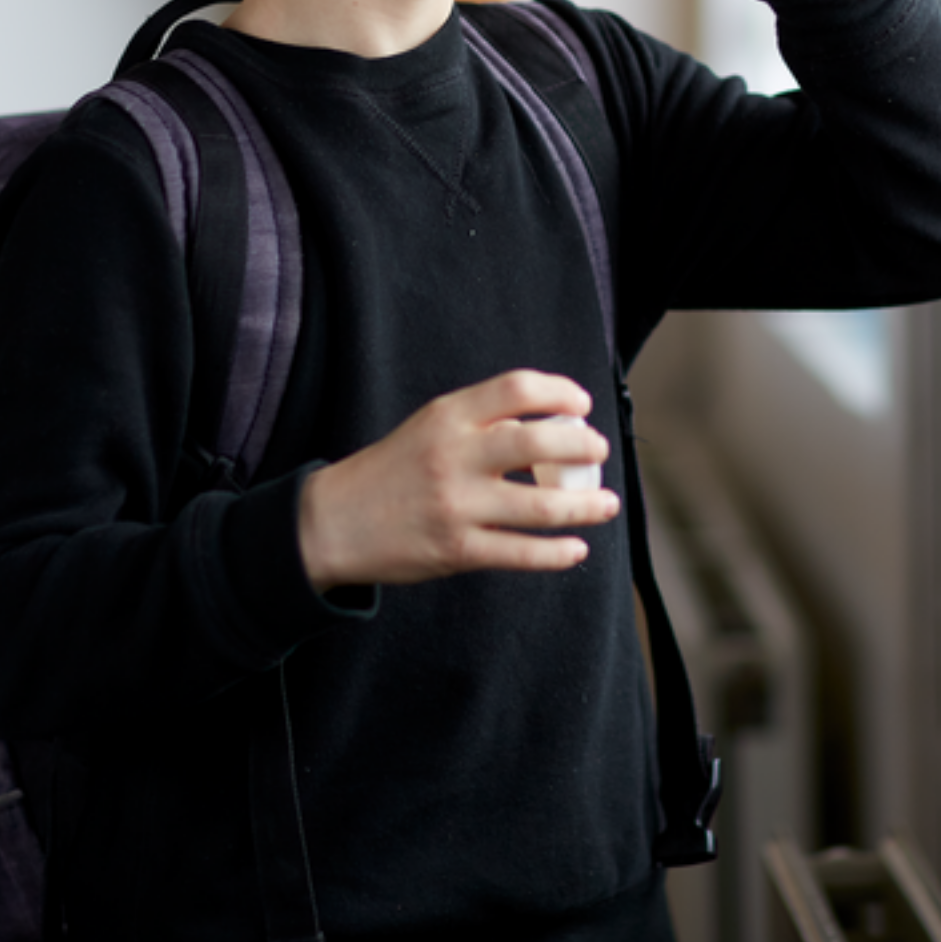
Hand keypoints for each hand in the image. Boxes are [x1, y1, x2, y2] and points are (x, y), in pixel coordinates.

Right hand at [296, 371, 618, 589]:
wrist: (335, 522)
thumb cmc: (393, 469)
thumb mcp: (430, 426)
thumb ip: (482, 421)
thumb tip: (550, 426)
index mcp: (448, 416)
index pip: (517, 388)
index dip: (560, 393)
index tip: (581, 406)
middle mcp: (454, 456)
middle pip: (539, 442)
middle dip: (583, 447)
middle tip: (598, 452)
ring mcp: (457, 505)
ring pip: (542, 507)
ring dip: (586, 506)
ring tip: (606, 504)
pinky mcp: (457, 550)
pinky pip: (522, 553)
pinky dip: (558, 553)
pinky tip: (576, 549)